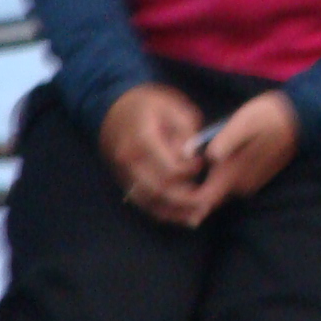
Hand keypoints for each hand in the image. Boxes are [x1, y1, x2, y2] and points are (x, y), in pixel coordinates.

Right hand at [99, 84, 204, 222]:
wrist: (113, 108)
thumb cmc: (148, 105)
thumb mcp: (172, 107)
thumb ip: (185, 131)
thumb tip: (191, 156)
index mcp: (142, 139)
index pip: (169, 167)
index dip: (189, 171)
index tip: (202, 163)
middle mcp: (129, 160)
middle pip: (159, 190)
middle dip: (186, 200)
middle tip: (208, 199)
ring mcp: (123, 173)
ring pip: (150, 201)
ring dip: (175, 212)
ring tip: (199, 214)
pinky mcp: (123, 181)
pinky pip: (142, 203)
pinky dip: (162, 212)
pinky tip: (182, 216)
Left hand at [175, 91, 300, 227]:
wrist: (301, 118)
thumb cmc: (269, 117)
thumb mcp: (243, 123)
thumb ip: (224, 141)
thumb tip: (205, 155)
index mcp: (236, 173)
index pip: (205, 200)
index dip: (185, 202)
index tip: (169, 192)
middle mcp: (242, 184)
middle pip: (210, 200)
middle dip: (190, 198)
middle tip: (167, 189)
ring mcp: (251, 183)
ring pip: (220, 193)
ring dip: (203, 190)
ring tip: (180, 182)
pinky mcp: (256, 176)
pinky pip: (231, 186)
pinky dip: (216, 183)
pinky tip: (205, 170)